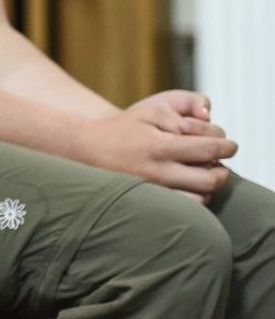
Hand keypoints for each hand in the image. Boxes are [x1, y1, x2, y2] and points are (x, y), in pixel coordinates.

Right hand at [75, 96, 234, 200]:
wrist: (89, 150)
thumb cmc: (124, 128)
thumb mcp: (150, 110)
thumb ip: (181, 114)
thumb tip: (207, 124)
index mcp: (158, 146)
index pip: (207, 150)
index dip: (226, 146)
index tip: (230, 145)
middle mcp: (157, 172)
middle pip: (210, 179)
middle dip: (222, 169)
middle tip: (219, 161)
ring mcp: (154, 190)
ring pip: (201, 197)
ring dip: (209, 184)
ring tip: (202, 172)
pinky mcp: (151, 202)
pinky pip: (186, 208)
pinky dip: (196, 197)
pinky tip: (190, 184)